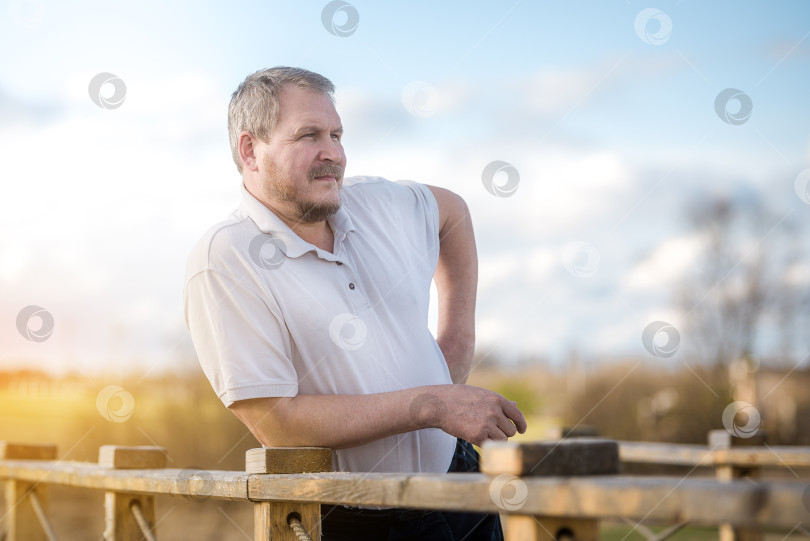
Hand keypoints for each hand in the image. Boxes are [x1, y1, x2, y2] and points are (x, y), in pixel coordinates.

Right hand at [412, 385, 527, 446]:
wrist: (438, 404)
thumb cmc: (458, 398)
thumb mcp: (480, 394)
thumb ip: (497, 402)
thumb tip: (515, 405)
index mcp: (496, 399)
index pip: (517, 414)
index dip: (521, 424)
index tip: (521, 430)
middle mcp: (494, 411)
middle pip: (511, 430)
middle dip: (503, 432)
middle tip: (490, 430)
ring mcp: (487, 424)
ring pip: (503, 440)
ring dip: (495, 439)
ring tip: (482, 433)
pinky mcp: (478, 436)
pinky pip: (491, 445)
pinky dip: (486, 444)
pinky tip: (476, 437)